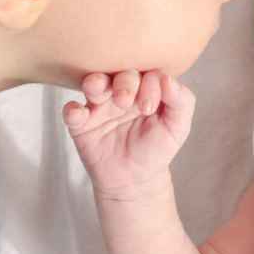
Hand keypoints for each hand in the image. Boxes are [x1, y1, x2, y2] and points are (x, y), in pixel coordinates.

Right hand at [63, 69, 195, 199]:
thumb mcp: (178, 127)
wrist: (135, 180)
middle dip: (124, 84)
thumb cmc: (157, 148)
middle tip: (125, 103)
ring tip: (97, 91)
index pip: (147, 73)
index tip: (149, 107)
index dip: (148, 84)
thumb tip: (167, 79)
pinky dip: (72, 110)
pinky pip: (71, 111)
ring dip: (95, 84)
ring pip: (93, 84)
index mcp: (146, 88)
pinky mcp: (82, 124)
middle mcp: (122, 91)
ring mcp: (100, 106)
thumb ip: (182, 101)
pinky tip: (78, 114)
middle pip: (120, 73)